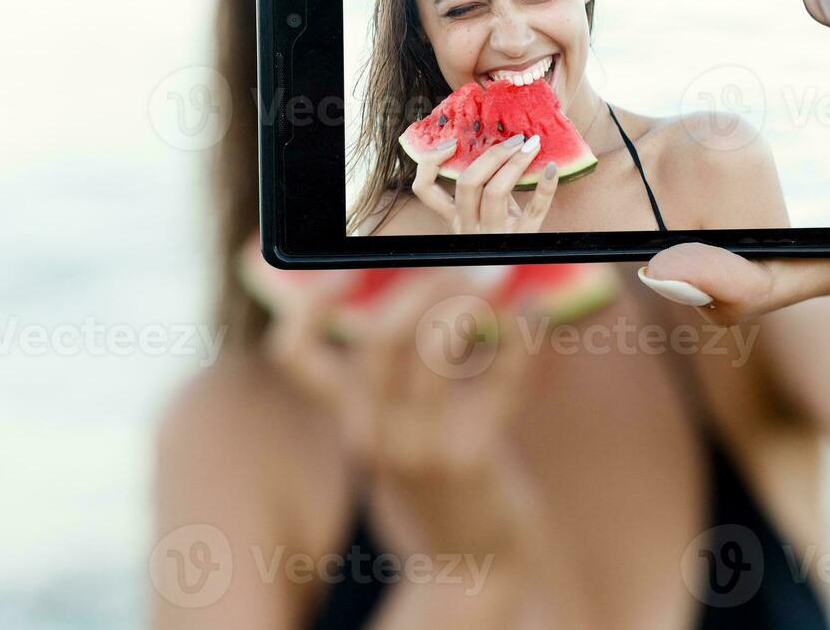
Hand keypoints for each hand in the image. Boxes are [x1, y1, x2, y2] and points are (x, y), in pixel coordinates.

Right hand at [239, 246, 540, 556]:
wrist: (471, 561)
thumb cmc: (437, 476)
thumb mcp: (396, 427)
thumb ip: (397, 371)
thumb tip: (425, 282)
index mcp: (349, 417)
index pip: (296, 355)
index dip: (307, 307)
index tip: (343, 268)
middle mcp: (372, 433)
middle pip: (378, 341)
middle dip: (418, 290)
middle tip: (453, 271)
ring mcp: (420, 448)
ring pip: (432, 354)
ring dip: (465, 306)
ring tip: (491, 285)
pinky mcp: (471, 459)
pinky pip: (498, 385)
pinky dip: (520, 341)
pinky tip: (534, 311)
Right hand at [408, 132, 560, 234]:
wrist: (515, 272)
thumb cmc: (497, 233)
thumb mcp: (478, 214)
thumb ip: (475, 188)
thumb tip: (483, 141)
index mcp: (454, 219)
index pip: (424, 190)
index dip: (431, 163)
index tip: (451, 142)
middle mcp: (469, 228)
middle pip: (468, 183)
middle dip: (490, 155)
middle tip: (513, 139)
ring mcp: (495, 234)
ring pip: (495, 192)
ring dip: (514, 163)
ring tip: (530, 146)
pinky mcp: (524, 238)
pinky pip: (534, 210)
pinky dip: (545, 187)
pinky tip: (553, 169)